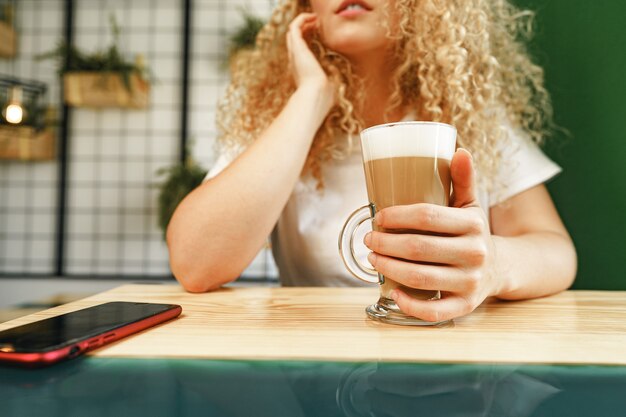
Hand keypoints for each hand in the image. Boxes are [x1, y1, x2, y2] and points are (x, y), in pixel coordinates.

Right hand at [287, 13, 333, 101]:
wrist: (315, 96)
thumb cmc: (323, 97)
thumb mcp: (328, 89)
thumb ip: (331, 85)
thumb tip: (340, 87)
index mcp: (301, 69)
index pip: (299, 50)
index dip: (307, 39)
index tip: (318, 34)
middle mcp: (295, 60)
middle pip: (294, 38)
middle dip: (304, 28)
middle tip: (316, 24)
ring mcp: (295, 53)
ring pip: (293, 31)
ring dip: (303, 21)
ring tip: (314, 18)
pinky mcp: (297, 47)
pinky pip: (294, 26)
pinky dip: (302, 19)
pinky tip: (313, 17)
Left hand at [364, 149, 499, 321]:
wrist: (499, 268)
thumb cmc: (472, 233)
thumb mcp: (470, 206)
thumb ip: (463, 180)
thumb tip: (458, 150)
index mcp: (473, 225)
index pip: (427, 217)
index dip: (397, 216)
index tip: (378, 216)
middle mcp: (475, 255)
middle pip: (418, 248)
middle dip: (385, 243)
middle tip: (368, 238)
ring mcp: (470, 283)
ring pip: (420, 278)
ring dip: (388, 268)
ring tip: (372, 258)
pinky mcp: (464, 306)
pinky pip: (434, 312)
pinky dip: (409, 305)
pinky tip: (392, 292)